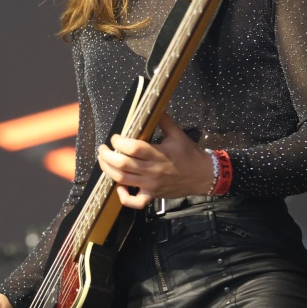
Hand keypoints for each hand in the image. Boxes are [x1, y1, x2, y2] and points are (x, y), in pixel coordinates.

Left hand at [97, 112, 212, 208]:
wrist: (203, 175)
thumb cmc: (189, 154)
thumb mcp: (177, 134)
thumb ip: (163, 120)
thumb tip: (153, 104)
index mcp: (158, 154)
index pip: (133, 148)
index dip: (119, 141)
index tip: (115, 137)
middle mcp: (152, 170)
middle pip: (122, 164)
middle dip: (107, 155)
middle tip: (103, 148)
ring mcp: (151, 185)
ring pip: (123, 180)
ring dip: (108, 170)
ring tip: (103, 160)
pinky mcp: (152, 196)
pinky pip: (135, 202)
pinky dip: (124, 197)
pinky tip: (119, 187)